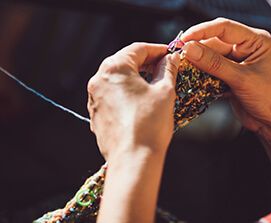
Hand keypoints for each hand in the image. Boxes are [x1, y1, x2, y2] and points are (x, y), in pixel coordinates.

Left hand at [87, 43, 178, 159]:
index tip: (171, 54)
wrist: (133, 158)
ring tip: (156, 86)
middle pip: (125, 62)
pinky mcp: (96, 115)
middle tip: (166, 68)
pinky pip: (113, 96)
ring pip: (118, 80)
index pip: (138, 49)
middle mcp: (99, 80)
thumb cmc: (149, 124)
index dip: (158, 50)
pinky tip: (143, 102)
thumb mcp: (165, 91)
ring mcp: (95, 99)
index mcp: (114, 68)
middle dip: (147, 63)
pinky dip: (127, 94)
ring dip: (137, 79)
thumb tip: (171, 59)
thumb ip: (168, 70)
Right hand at [181, 18, 270, 134]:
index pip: (224, 28)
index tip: (185, 39)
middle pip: (215, 42)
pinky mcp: (230, 77)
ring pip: (210, 57)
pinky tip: (192, 79)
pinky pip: (211, 71)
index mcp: (256, 41)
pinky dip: (202, 75)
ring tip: (183, 68)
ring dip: (197, 64)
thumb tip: (190, 49)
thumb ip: (215, 64)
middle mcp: (246, 48)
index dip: (202, 31)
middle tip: (179, 56)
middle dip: (197, 49)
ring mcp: (237, 63)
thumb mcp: (242, 79)